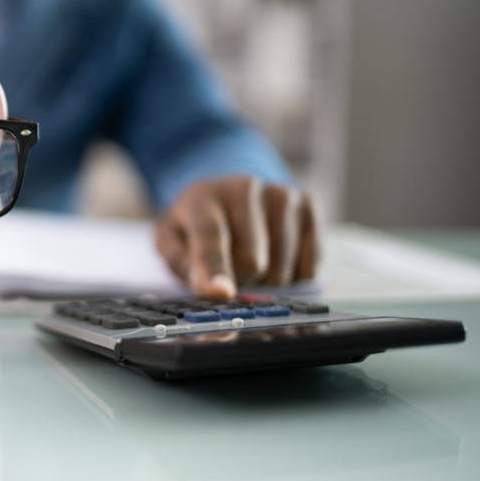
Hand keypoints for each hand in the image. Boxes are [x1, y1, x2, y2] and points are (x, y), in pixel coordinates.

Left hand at [155, 177, 317, 297]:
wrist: (226, 193)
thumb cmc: (194, 224)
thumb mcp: (171, 241)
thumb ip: (184, 265)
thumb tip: (214, 289)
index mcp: (202, 197)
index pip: (211, 236)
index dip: (216, 268)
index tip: (222, 292)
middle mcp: (245, 188)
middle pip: (252, 260)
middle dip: (239, 279)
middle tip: (228, 270)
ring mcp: (281, 194)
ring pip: (282, 269)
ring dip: (264, 279)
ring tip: (250, 258)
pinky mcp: (308, 206)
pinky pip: (308, 267)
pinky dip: (292, 274)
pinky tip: (276, 255)